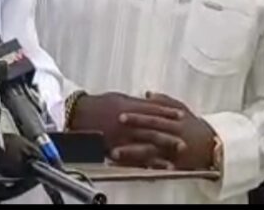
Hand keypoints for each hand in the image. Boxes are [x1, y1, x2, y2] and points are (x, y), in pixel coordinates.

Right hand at [69, 92, 185, 167]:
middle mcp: (128, 122)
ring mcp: (123, 135)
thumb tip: (149, 101)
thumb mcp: (118, 98)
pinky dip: (148, 161)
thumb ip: (135, 102)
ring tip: (177, 153)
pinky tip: (159, 166)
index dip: (168, 111)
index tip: (181, 114)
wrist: (78, 114)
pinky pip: (135, 156)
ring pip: (147, 143)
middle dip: (170, 134)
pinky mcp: (116, 146)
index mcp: (129, 107)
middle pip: (153, 128)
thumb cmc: (98, 104)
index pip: (153, 109)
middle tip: (185, 139)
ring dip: (164, 149)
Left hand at [118, 93, 215, 170]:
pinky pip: (155, 167)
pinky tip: (128, 167)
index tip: (120, 114)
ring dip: (131, 153)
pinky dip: (142, 167)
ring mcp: (172, 152)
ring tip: (114, 153)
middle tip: (112, 131)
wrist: (213, 147)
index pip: (153, 117)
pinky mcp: (172, 165)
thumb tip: (147, 94)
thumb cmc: (194, 127)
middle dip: (131, 133)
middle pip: (150, 133)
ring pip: (150, 152)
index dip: (137, 116)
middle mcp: (173, 136)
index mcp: (175, 121)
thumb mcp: (182, 109)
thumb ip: (164, 100)